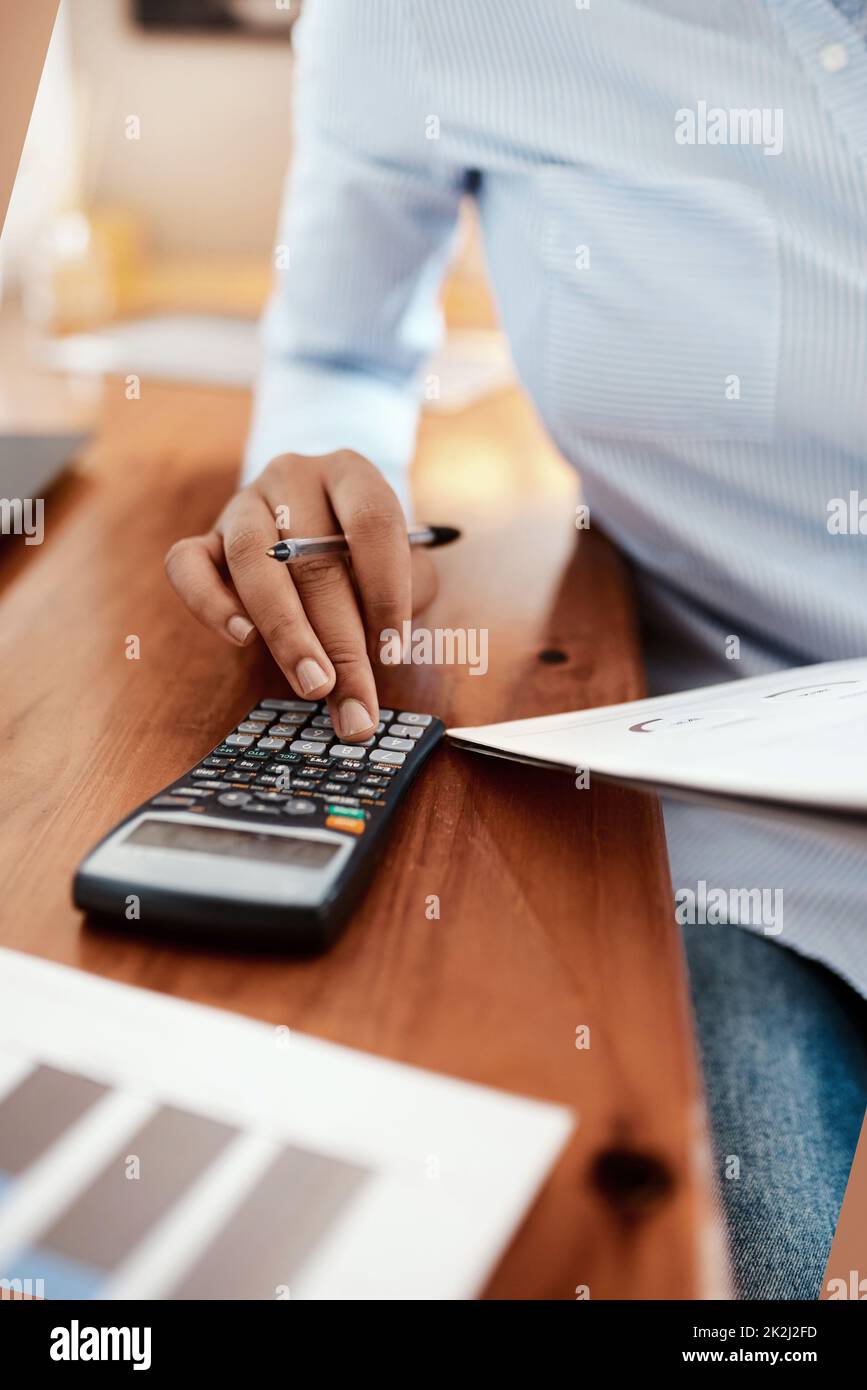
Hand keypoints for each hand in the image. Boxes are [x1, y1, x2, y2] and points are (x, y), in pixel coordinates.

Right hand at [165, 450, 437, 740]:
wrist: (316, 523)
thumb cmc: (365, 554)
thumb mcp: (403, 565)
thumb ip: (403, 600)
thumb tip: (382, 657)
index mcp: (351, 472)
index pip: (372, 522)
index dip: (386, 590)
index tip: (392, 652)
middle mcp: (293, 476)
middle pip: (314, 558)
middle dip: (340, 641)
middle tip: (355, 703)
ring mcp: (243, 504)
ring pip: (253, 561)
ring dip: (286, 632)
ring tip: (313, 684)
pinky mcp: (204, 538)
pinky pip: (188, 565)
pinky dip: (211, 604)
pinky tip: (242, 639)